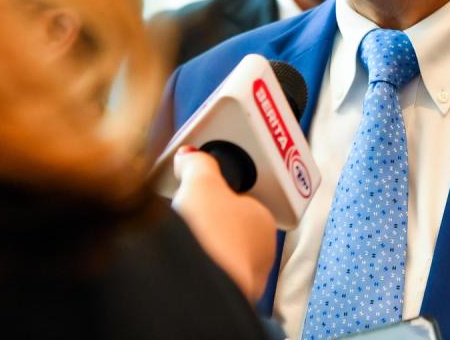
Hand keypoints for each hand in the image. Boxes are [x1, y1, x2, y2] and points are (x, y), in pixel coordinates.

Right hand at [171, 147, 276, 301]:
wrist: (200, 288)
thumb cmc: (214, 237)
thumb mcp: (201, 183)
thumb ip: (197, 164)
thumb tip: (189, 155)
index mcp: (265, 218)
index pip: (244, 197)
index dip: (220, 189)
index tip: (201, 186)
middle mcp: (262, 250)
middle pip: (231, 224)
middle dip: (208, 218)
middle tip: (187, 210)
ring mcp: (246, 276)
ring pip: (222, 251)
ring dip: (203, 242)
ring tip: (184, 235)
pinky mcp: (226, 296)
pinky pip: (211, 272)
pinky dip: (198, 264)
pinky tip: (185, 259)